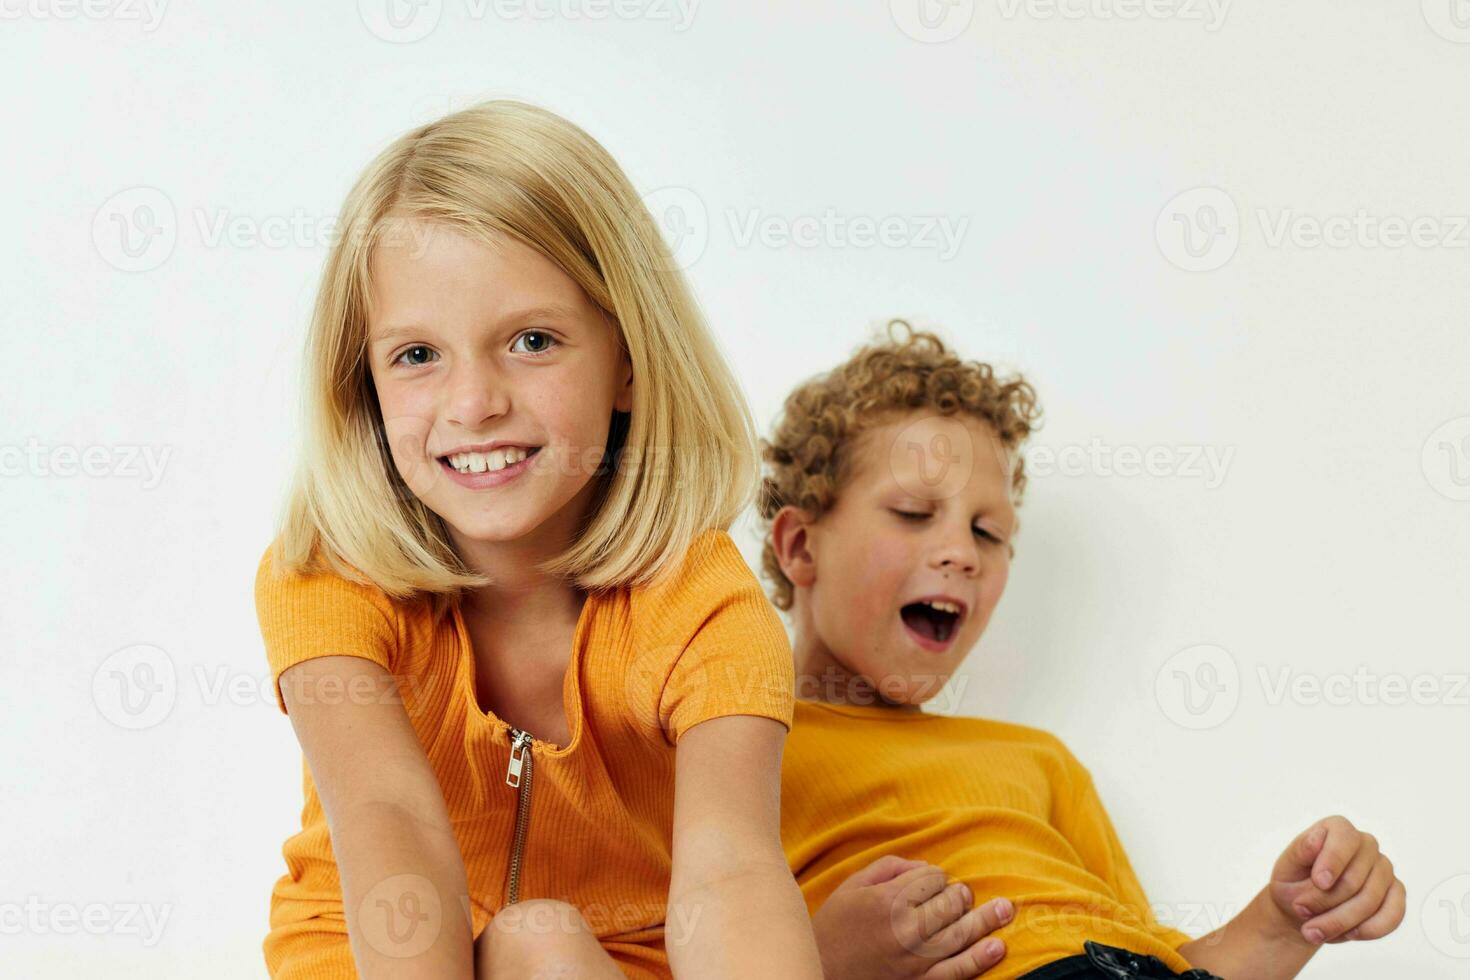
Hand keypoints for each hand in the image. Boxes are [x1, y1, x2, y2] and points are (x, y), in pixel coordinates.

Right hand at [810, 855, 1012, 979]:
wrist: (821, 974)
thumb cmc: (835, 926)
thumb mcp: (852, 886)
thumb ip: (890, 868)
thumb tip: (927, 866)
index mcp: (887, 900)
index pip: (932, 878)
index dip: (936, 877)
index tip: (931, 883)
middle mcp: (904, 928)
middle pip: (951, 903)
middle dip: (960, 895)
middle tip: (962, 896)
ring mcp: (914, 959)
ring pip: (960, 933)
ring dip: (986, 920)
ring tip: (1006, 910)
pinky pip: (956, 971)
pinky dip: (980, 959)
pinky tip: (997, 947)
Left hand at [1266, 815, 1405, 946]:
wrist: (1304, 911)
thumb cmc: (1293, 884)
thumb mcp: (1286, 867)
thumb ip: (1301, 852)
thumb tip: (1316, 837)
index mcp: (1337, 829)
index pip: (1345, 838)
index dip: (1333, 861)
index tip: (1319, 882)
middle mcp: (1365, 844)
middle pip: (1354, 879)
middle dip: (1324, 902)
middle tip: (1301, 910)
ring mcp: (1384, 869)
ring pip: (1370, 901)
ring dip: (1340, 921)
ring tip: (1314, 930)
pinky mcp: (1396, 894)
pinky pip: (1393, 915)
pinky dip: (1369, 930)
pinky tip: (1349, 934)